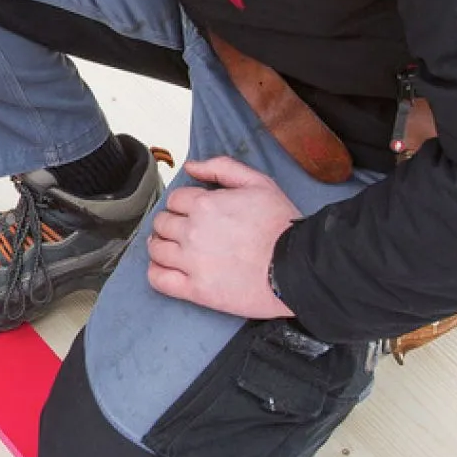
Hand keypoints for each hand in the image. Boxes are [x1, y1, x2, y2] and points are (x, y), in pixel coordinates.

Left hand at [146, 156, 300, 318]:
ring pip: (156, 249)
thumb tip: (191, 166)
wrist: (300, 268)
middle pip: (162, 223)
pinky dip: (156, 272)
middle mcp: (192, 232)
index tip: (194, 213)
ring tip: (176, 249)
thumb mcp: (259, 183)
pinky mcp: (196, 290)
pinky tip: (166, 269)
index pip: (174, 200)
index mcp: (204, 205)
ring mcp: (192, 262)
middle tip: (187, 231)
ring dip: (162, 246)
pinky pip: (158, 279)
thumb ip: (222, 168)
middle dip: (171, 224)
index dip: (183, 205)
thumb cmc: (282, 226)